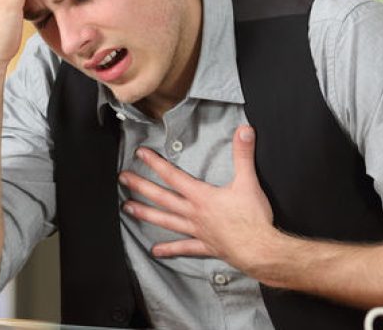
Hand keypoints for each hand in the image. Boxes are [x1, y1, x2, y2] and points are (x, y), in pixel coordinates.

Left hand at [119, 125, 277, 269]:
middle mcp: (194, 213)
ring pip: (166, 221)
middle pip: (162, 197)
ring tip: (128, 209)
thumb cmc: (253, 218)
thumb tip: (244, 130)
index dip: (156, 163)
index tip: (140, 154)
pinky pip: (184, 248)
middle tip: (123, 179)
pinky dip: (169, 250)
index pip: (173, 176)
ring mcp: (197, 230)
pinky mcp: (205, 246)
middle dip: (141, 186)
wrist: (259, 249)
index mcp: (202, 196)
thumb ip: (243, 155)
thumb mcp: (249, 182)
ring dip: (146, 214)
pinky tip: (155, 251)